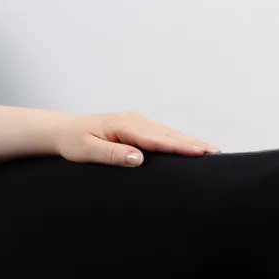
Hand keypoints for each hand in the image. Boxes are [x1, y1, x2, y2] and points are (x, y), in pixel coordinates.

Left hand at [54, 111, 219, 166]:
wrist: (62, 129)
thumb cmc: (72, 141)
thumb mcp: (86, 151)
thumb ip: (111, 154)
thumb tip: (138, 158)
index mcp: (124, 125)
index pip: (158, 139)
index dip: (181, 147)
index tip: (201, 152)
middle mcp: (135, 120)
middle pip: (170, 134)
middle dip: (194, 143)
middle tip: (217, 152)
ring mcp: (139, 122)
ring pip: (170, 133)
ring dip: (191, 141)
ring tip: (212, 150)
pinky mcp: (139, 127)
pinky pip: (164, 134)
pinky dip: (180, 140)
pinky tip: (192, 145)